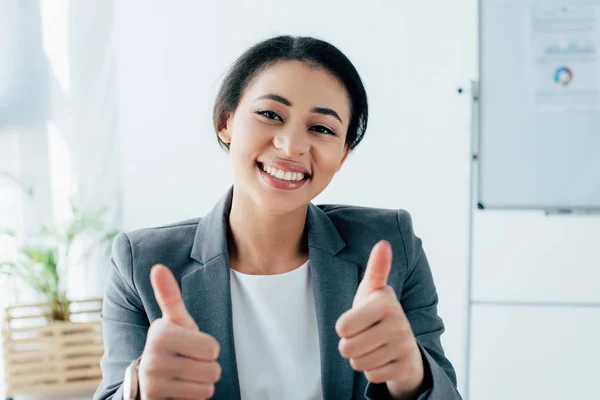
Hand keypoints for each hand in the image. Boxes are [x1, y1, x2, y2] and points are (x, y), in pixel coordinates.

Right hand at [138, 264, 221, 399]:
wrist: (148, 380)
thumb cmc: (172, 345)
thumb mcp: (174, 321)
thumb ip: (169, 295)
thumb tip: (158, 267)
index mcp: (160, 333)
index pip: (212, 349)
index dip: (210, 349)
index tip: (192, 345)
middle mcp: (152, 358)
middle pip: (212, 369)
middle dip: (207, 367)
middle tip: (190, 362)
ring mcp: (153, 383)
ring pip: (206, 388)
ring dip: (201, 384)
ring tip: (185, 375)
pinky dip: (194, 397)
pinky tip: (180, 390)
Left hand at [335, 241, 424, 399]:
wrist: (404, 345)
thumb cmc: (378, 314)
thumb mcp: (373, 291)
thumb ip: (376, 269)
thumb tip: (384, 243)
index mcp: (385, 302)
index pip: (342, 327)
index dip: (343, 327)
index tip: (356, 321)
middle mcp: (399, 323)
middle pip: (348, 348)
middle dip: (350, 346)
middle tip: (363, 336)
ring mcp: (404, 346)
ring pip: (358, 363)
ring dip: (361, 358)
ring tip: (373, 346)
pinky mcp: (406, 367)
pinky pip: (371, 375)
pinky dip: (373, 370)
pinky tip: (383, 359)